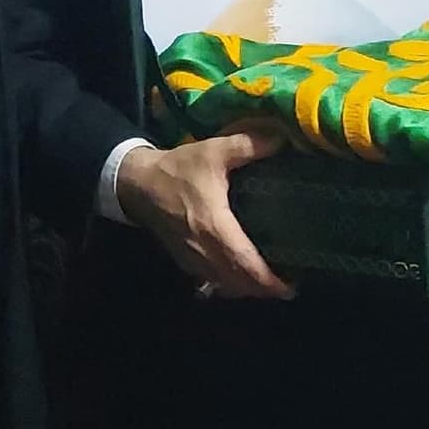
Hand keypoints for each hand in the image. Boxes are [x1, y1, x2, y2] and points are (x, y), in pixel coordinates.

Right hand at [119, 124, 294, 301]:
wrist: (137, 184)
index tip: (290, 286)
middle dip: (264, 289)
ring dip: (248, 289)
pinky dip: (230, 285)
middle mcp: (204, 250)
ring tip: (270, 282)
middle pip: (238, 283)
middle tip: (288, 285)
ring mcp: (192, 259)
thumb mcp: (213, 151)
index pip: (245, 263)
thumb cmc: (177, 169)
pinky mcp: (184, 260)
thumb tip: (282, 139)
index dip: (268, 280)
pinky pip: (212, 281)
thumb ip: (248, 145)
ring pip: (225, 286)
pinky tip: (243, 276)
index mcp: (214, 227)